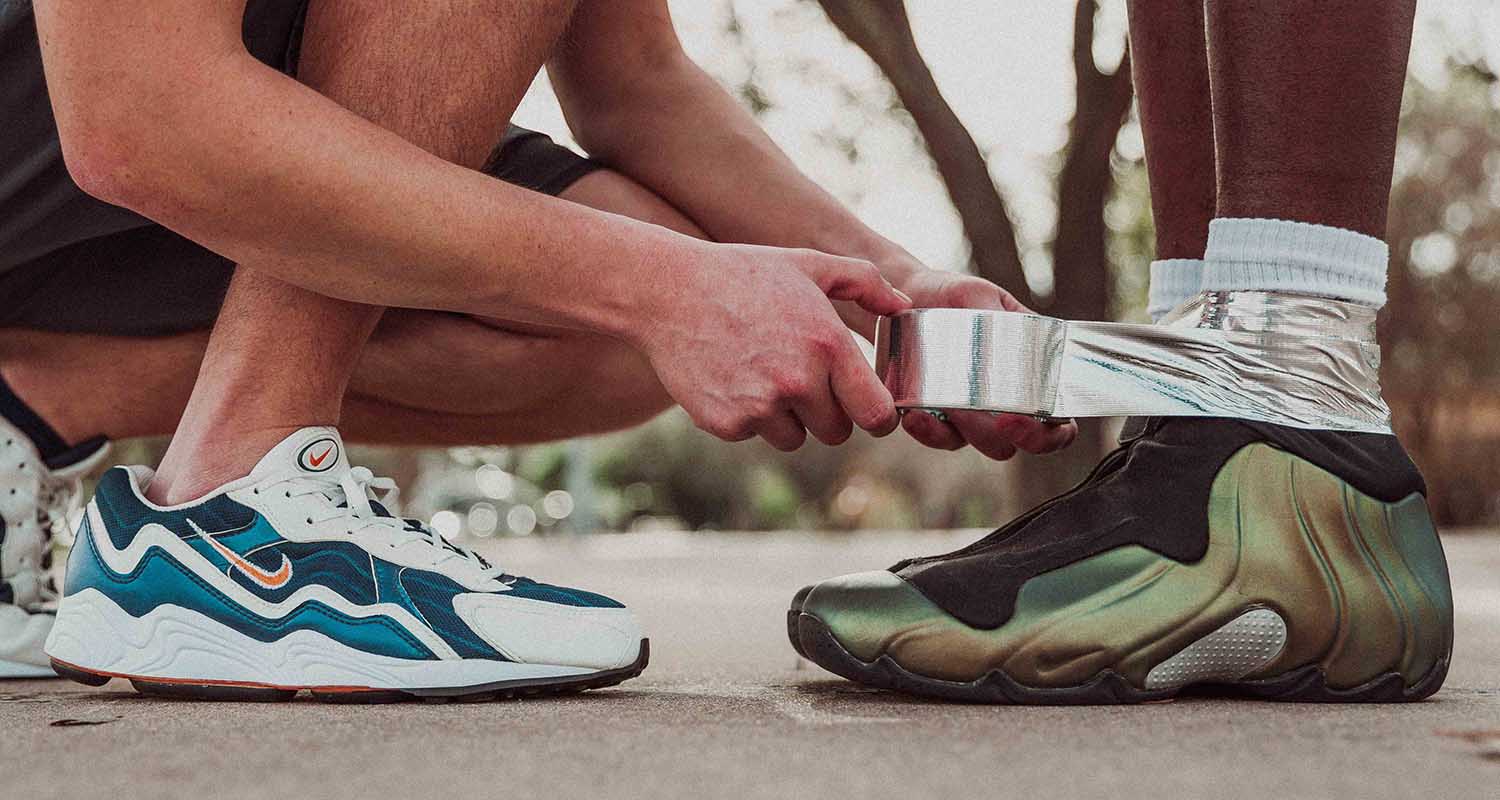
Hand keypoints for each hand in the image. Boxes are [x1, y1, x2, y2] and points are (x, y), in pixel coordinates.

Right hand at [637, 243, 910, 450]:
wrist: (667, 290)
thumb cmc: (744, 274)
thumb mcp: (808, 264)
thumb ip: (864, 282)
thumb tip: (902, 307)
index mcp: (828, 346)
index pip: (877, 415)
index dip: (876, 415)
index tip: (866, 407)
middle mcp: (798, 382)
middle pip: (837, 432)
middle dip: (827, 412)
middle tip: (802, 378)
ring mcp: (760, 407)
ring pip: (795, 438)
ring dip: (787, 417)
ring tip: (762, 371)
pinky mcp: (726, 424)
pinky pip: (753, 434)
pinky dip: (746, 415)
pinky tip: (731, 376)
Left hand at [894, 269, 1077, 460]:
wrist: (910, 296)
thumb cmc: (955, 297)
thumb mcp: (978, 295)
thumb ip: (996, 315)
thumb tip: (1013, 337)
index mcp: (1030, 376)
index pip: (1057, 423)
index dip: (1051, 434)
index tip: (1030, 418)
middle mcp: (1001, 405)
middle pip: (1014, 442)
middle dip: (1008, 437)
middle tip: (1001, 418)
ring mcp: (966, 416)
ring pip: (974, 442)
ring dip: (966, 430)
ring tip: (951, 405)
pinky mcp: (932, 418)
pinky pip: (935, 437)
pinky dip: (928, 430)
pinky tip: (916, 414)